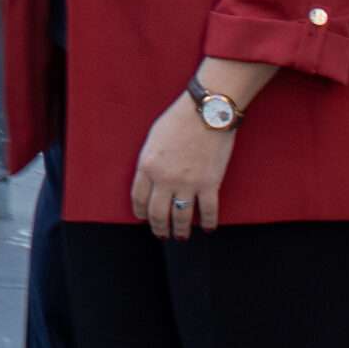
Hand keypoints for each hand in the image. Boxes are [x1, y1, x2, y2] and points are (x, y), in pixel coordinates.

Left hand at [131, 92, 237, 240]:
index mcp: (147, 166)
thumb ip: (149, 161)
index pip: (138, 198)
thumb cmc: (179, 119)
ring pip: (181, 218)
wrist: (207, 111)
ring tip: (180, 236)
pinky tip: (207, 229)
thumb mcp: (153, 138)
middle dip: (159, 228)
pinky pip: (207, 212)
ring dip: (180, 231)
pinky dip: (207, 223)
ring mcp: (188, 183)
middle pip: (157, 213)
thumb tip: (150, 180)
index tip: (144, 218)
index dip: (140, 213)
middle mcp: (164, 179)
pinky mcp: (209, 184)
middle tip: (162, 234)